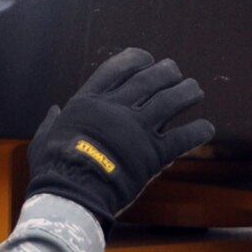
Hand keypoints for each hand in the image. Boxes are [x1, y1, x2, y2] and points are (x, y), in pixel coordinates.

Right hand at [23, 48, 213, 231]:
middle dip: (166, 71)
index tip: (147, 58)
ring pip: (170, 101)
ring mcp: (137, 129)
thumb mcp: (44, 138)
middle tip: (175, 71)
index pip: (116, 68)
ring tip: (195, 90)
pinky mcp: (154, 154)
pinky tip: (207, 128)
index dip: (135, 59)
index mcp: (89, 101)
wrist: (72, 194)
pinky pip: (183, 138)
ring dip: (187, 92)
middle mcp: (116, 108)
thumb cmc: (53, 168)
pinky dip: (198, 131)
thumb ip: (51, 122)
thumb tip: (53, 111)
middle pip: (149, 79)